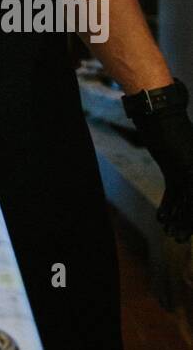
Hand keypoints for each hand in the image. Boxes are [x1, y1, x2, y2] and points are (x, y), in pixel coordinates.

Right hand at [125, 83, 192, 242]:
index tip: (186, 228)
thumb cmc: (167, 124)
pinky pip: (174, 194)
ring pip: (187, 203)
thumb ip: (180, 164)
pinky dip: (168, 207)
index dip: (189, 214)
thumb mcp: (178, 147)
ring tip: (174, 237)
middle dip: (187, 222)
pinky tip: (161, 219)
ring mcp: (188, 169)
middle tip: (181, 238)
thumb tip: (176, 179)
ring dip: (180, 221)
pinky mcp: (178, 167)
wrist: (159, 110)